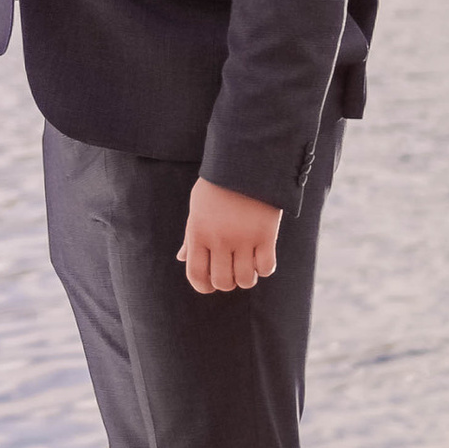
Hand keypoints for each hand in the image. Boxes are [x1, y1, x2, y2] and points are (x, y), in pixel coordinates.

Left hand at [181, 178, 280, 294]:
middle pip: (222, 281)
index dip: (203, 286)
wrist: (246, 161)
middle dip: (227, 282)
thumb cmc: (218, 186)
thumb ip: (191, 236)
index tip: (210, 285)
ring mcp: (243, 238)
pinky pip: (266, 268)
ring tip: (248, 266)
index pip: (196, 274)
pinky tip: (262, 258)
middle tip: (232, 272)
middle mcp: (219, 239)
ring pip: (245, 279)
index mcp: (198, 232)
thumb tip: (182, 259)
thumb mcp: (197, 208)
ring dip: (247, 278)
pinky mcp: (266, 235)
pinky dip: (265, 269)